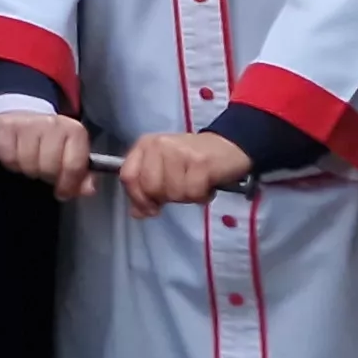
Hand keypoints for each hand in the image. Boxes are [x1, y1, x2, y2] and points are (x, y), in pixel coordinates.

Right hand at [0, 111, 97, 200]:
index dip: (68, 184)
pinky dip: (10, 162)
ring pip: (27, 164)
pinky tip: (15, 154)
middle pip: (49, 168)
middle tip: (43, 170)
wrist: (22, 115)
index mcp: (74, 131)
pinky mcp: (5, 126)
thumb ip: (82, 175)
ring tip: (29, 161)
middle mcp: (53, 123)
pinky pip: (8, 158)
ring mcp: (28, 123)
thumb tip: (88, 190)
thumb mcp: (70, 155)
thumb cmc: (49, 141)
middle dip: (45, 175)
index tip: (62, 192)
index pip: (74, 166)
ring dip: (27, 169)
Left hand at [119, 131, 254, 217]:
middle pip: (150, 187)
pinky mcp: (200, 162)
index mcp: (145, 145)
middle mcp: (159, 145)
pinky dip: (201, 196)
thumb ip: (146, 189)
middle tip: (181, 190)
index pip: (128, 176)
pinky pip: (193, 193)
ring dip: (186, 197)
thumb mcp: (165, 169)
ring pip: (172, 193)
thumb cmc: (193, 160)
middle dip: (166, 198)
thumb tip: (136, 213)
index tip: (151, 208)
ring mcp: (180, 152)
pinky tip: (206, 186)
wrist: (229, 146)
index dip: (137, 198)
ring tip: (195, 185)